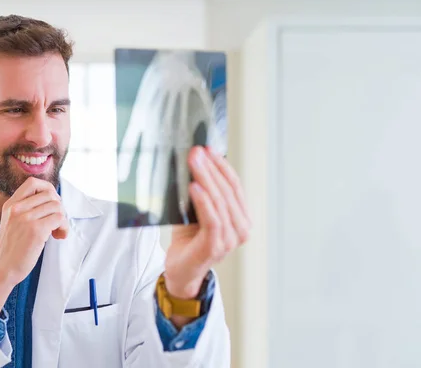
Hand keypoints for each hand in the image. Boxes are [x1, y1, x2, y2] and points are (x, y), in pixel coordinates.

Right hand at [0, 177, 68, 314]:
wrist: (2, 269)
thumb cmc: (10, 249)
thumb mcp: (12, 222)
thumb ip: (25, 210)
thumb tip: (52, 201)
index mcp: (11, 204)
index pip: (33, 183)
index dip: (48, 189)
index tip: (51, 204)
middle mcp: (17, 208)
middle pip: (49, 194)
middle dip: (59, 207)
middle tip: (56, 222)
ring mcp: (26, 218)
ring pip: (57, 206)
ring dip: (62, 220)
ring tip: (57, 232)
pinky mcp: (36, 230)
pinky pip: (60, 219)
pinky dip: (64, 227)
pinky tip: (59, 236)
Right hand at [117, 51, 226, 223]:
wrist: (176, 62)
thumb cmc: (192, 87)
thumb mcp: (203, 110)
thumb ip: (201, 132)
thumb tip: (207, 157)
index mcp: (187, 132)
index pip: (183, 166)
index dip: (181, 187)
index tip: (181, 207)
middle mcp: (169, 131)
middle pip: (163, 167)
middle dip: (160, 192)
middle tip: (156, 214)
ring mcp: (153, 125)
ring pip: (147, 158)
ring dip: (144, 181)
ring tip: (142, 202)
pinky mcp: (141, 117)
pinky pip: (132, 139)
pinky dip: (127, 158)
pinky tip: (123, 176)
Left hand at [164, 146, 249, 305]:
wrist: (180, 271)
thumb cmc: (189, 240)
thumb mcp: (196, 211)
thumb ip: (200, 193)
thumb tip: (195, 163)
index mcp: (240, 218)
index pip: (234, 186)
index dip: (222, 166)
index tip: (209, 150)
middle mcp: (240, 229)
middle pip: (228, 191)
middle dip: (212, 168)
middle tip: (198, 152)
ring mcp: (230, 239)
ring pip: (221, 202)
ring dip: (206, 179)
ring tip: (194, 163)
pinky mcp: (215, 247)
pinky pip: (212, 219)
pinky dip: (204, 201)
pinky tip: (194, 187)